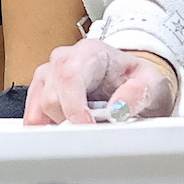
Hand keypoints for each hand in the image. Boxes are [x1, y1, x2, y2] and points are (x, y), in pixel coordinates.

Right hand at [22, 37, 176, 123]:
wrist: (132, 83)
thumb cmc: (138, 80)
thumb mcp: (151, 84)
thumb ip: (137, 93)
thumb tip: (118, 108)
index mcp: (90, 52)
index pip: (70, 75)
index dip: (74, 106)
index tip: (86, 128)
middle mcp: (64, 59)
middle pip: (51, 95)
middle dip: (70, 120)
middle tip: (94, 131)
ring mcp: (49, 74)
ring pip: (38, 107)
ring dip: (59, 125)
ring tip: (84, 128)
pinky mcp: (41, 91)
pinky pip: (32, 114)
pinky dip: (46, 128)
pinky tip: (66, 131)